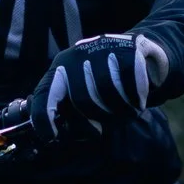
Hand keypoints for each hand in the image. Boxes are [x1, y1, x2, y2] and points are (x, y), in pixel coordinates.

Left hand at [28, 33, 161, 141]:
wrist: (138, 52)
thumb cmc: (106, 81)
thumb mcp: (83, 92)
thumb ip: (70, 112)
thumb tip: (60, 135)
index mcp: (60, 69)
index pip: (45, 94)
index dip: (44, 118)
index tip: (51, 136)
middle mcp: (77, 56)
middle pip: (82, 99)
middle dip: (99, 118)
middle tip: (112, 124)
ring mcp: (101, 48)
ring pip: (108, 90)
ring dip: (121, 111)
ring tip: (128, 113)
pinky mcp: (127, 46)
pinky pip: (131, 80)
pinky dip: (136, 97)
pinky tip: (139, 101)